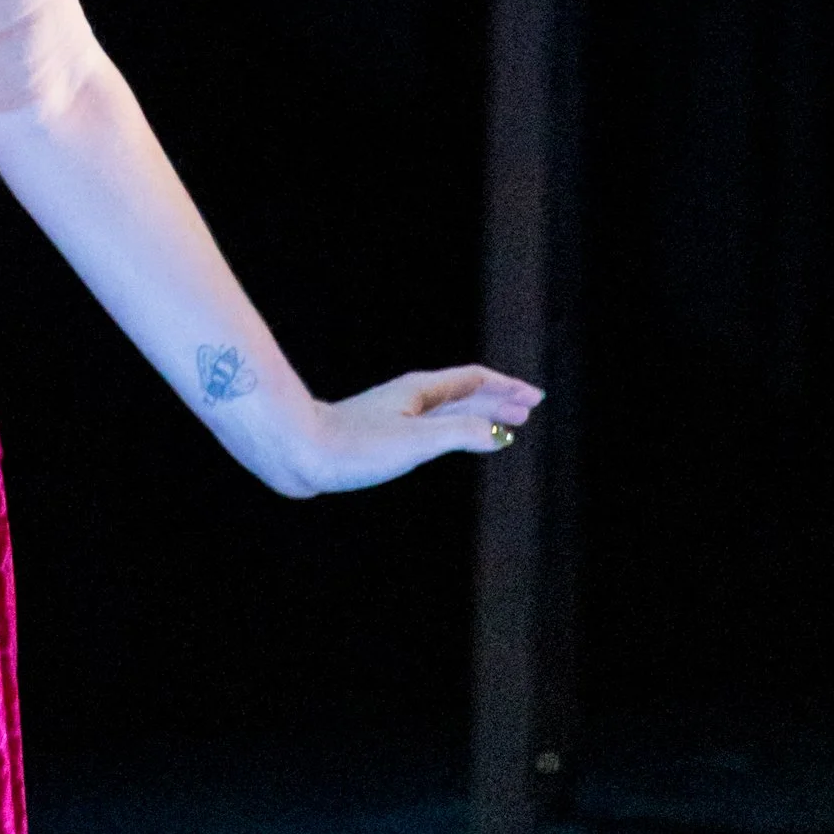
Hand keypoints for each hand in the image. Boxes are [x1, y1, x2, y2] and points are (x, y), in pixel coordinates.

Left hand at [283, 364, 543, 496]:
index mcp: (421, 391)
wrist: (298, 452)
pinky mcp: (380, 434)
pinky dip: (454, 429)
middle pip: (465, 392)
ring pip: (447, 408)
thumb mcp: (415, 441)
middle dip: (499, 400)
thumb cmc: (355, 447)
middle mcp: (410, 397)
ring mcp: (395, 414)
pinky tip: (448, 442)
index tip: (535, 398)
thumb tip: (501, 432)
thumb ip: (459, 433)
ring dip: (478, 414)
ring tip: (500, 426)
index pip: (475, 381)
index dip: (507, 389)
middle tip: (528, 411)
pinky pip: (430, 425)